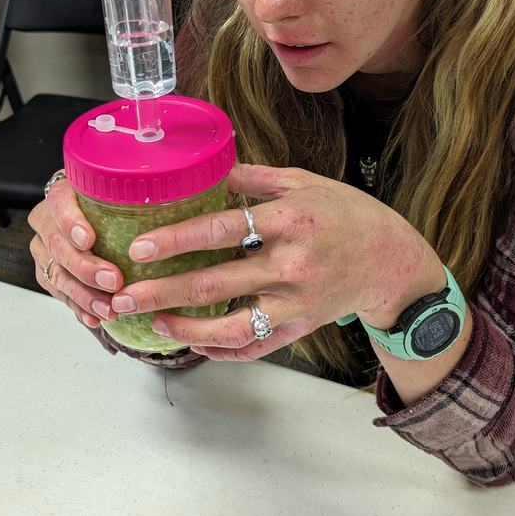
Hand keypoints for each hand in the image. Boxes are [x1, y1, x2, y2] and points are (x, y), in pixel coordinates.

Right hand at [28, 177, 123, 328]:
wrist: (88, 214)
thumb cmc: (108, 200)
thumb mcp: (117, 189)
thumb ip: (130, 192)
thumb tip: (165, 199)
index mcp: (61, 194)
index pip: (59, 203)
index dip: (71, 223)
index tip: (89, 240)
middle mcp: (46, 221)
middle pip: (59, 246)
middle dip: (86, 267)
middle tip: (113, 281)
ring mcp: (44, 249)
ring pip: (57, 275)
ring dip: (84, 295)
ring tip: (107, 308)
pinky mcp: (48, 273)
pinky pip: (60, 293)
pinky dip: (79, 307)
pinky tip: (95, 317)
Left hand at [110, 163, 443, 361]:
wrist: (389, 259)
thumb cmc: (346, 213)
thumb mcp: (304, 181)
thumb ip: (254, 176)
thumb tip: (208, 165)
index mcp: (290, 220)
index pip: (223, 230)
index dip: (178, 239)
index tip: (141, 246)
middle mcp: (291, 265)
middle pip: (216, 285)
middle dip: (163, 292)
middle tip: (125, 296)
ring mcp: (296, 302)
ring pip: (231, 327)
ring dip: (186, 328)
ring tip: (153, 321)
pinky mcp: (300, 327)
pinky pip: (255, 346)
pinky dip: (221, 350)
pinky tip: (193, 342)